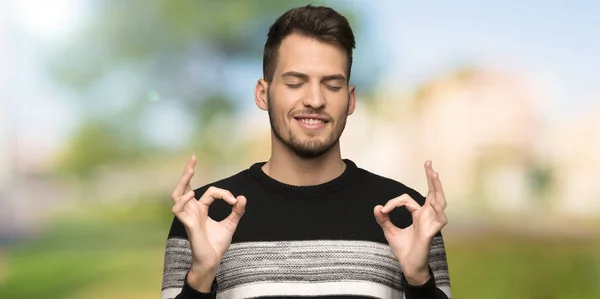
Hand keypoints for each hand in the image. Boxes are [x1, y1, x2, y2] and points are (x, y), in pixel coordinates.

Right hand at [170, 155, 246, 291]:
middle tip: (193, 158)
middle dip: (187, 172)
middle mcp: (192, 211)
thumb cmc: (217, 244)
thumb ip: (237, 211)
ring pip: (177, 194)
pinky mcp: (188, 224)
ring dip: (183, 182)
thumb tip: (242, 198)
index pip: (210, 192)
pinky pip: (178, 209)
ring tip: (190, 170)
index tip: (235, 202)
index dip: (224, 194)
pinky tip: (192, 194)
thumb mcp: (231, 224)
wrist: (212, 261)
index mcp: (201, 209)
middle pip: (184, 187)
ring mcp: (188, 216)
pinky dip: (182, 200)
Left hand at [373, 160, 447, 284]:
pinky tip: (433, 201)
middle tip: (429, 164)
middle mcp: (427, 217)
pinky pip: (440, 220)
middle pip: (434, 194)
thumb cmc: (403, 250)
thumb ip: (383, 219)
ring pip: (440, 203)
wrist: (408, 267)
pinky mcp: (431, 233)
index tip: (383, 210)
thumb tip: (377, 207)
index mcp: (419, 215)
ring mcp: (431, 224)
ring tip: (434, 176)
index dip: (393, 203)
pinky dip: (438, 210)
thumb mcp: (389, 231)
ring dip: (438, 190)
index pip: (408, 200)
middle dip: (432, 179)